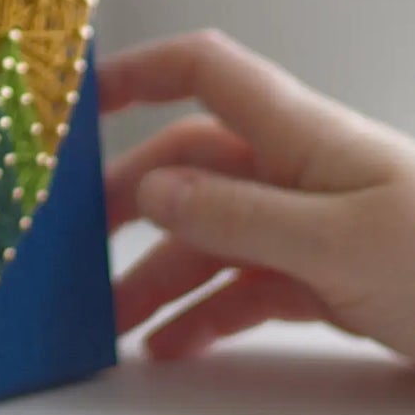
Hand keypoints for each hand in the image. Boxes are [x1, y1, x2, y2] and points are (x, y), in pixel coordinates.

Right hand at [102, 29, 414, 361]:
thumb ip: (239, 214)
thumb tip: (148, 188)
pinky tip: (175, 344)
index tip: (73, 99)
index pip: (202, 71)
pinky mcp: (327, 278)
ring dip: (158, 274)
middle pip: (188, 165)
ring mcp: (310, 225)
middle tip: (72, 243)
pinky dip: (206, 313)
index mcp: (300, 134)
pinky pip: (246, 286)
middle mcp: (296, 170)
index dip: (137, 70)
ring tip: (112, 322)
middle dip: (127, 199)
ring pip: (210, 236)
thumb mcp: (342, 242)